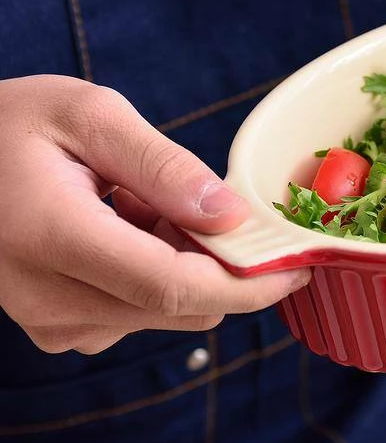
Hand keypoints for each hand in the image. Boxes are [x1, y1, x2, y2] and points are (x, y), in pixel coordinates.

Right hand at [0, 76, 309, 354]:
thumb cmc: (8, 125)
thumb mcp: (90, 116)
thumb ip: (164, 167)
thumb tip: (231, 216)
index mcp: (56, 239)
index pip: (178, 288)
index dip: (252, 284)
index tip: (300, 263)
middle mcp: (51, 300)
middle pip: (182, 306)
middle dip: (223, 263)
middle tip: (203, 198)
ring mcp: (51, 323)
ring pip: (167, 311)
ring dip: (187, 263)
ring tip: (144, 203)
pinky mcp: (57, 327)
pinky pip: (138, 312)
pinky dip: (158, 274)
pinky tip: (127, 226)